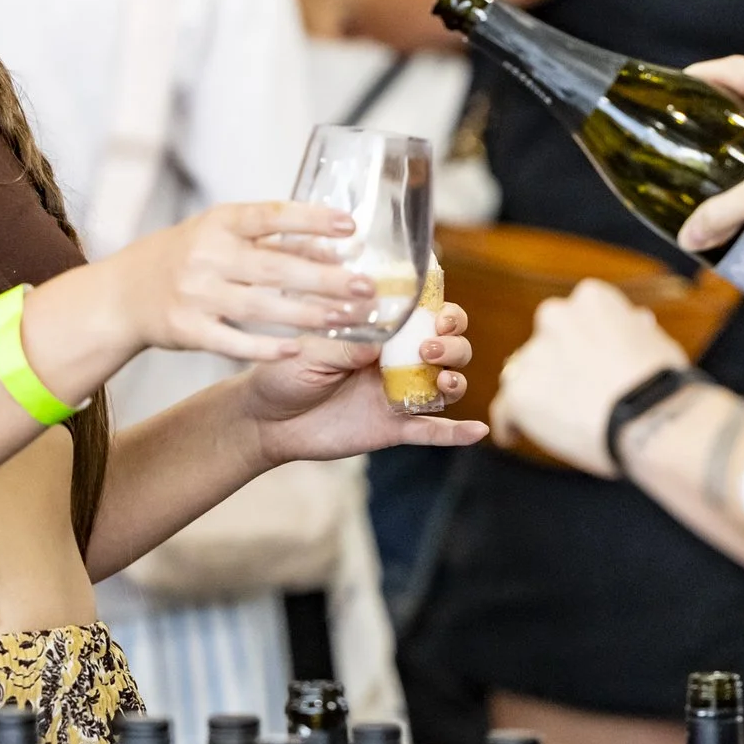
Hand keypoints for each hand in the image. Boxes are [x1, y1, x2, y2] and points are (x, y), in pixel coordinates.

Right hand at [109, 203, 380, 363]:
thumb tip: (335, 247)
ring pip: (260, 307)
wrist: (124, 293)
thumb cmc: (187, 257)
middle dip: (324, 278)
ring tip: (346, 318)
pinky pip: (231, 341)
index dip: (310, 219)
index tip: (350, 226)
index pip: (270, 215)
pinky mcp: (187, 329)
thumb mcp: (222, 235)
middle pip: (274, 267)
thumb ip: (274, 240)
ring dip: (307, 314)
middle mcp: (206, 255)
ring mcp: (195, 294)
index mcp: (218, 223)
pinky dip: (264, 347)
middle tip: (365, 287)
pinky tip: (297, 349)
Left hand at [242, 302, 486, 465]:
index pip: (426, 312)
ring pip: (447, 385)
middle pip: (448, 346)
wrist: (267, 419)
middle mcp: (397, 359)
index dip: (443, 310)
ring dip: (455, 379)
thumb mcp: (314, 349)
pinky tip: (477, 430)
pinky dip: (457, 432)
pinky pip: (431, 430)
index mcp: (381, 331)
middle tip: (429, 346)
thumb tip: (385, 331)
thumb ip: (350, 341)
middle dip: (452, 342)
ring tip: (440, 379)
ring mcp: (398, 393)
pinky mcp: (393, 427)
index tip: (438, 312)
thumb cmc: (286, 371)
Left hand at [493, 280, 688, 475]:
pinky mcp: (518, 392)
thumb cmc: (661, 384)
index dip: (581, 344)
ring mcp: (533, 354)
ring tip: (552, 422)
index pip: (574, 318)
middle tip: (574, 395)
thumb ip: (633, 331)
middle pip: (545, 344)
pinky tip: (512, 437)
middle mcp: (555, 317)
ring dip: (535, 394)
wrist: (648, 417)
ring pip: (524, 376)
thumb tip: (636, 321)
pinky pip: (505, 411)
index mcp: (591, 299)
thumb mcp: (654, 342)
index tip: (588, 363)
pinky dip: (510, 424)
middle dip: (554, 366)